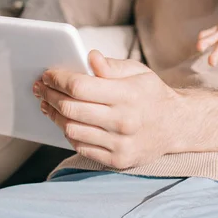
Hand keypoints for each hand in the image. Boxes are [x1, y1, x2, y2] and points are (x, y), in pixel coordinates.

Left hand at [34, 50, 180, 169]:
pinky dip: (69, 133)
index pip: (80, 87)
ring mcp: (120, 144)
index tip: (48, 74)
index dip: (58, 79)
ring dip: (54, 116)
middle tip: (41, 88)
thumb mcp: (138, 72)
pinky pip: (81, 147)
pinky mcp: (117, 160)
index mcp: (128, 94)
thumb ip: (111, 66)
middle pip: (70, 109)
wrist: (176, 125)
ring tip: (48, 104)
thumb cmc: (152, 95)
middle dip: (49, 96)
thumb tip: (90, 57)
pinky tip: (66, 122)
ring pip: (71, 130)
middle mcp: (124, 121)